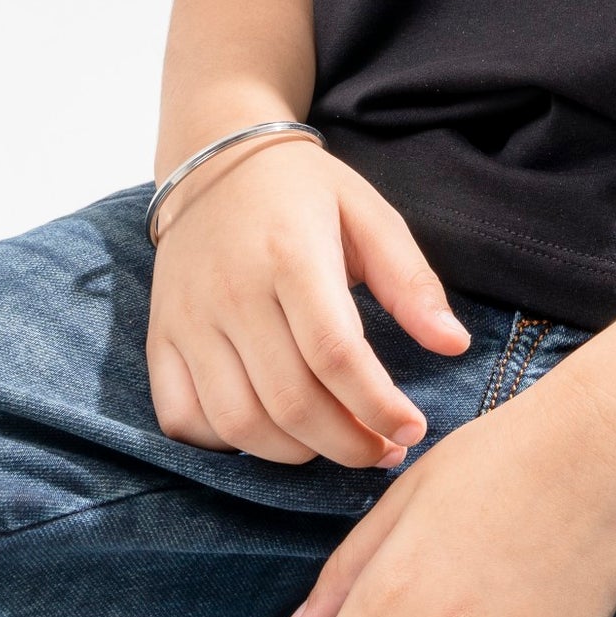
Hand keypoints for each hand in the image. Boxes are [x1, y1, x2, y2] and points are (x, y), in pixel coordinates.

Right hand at [146, 138, 469, 468]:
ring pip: (238, 423)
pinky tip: (270, 433)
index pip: (335, 355)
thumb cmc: (305, 192)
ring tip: (336, 444)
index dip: (377, 406)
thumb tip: (455, 344)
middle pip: (290, 401)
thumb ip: (411, 281)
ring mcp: (189, 320)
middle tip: (383, 451)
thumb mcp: (370, 214)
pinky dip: (226, 446)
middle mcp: (233, 292)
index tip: (412, 430)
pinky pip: (183, 419)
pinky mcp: (160, 339)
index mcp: (292, 255)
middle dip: (347, 443)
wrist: (216, 161)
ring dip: (295, 455)